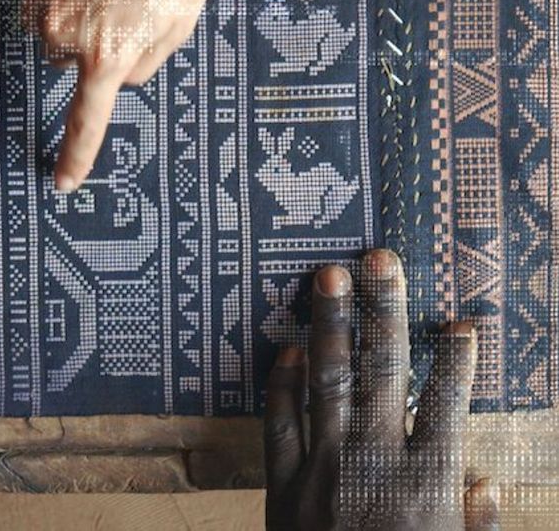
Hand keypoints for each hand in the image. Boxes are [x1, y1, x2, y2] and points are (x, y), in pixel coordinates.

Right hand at [23, 0, 237, 191]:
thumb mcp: (181, 21)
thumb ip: (145, 61)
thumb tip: (119, 74)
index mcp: (106, 52)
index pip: (85, 120)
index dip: (74, 155)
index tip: (63, 180)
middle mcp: (64, 27)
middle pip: (66, 57)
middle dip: (89, 43)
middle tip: (122, 7)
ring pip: (49, 17)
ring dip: (74, 7)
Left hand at [264, 249, 500, 529]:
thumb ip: (471, 524)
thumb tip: (482, 484)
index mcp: (425, 482)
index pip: (447, 405)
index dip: (456, 361)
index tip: (461, 322)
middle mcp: (373, 461)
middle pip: (382, 371)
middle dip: (382, 311)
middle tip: (377, 258)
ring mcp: (322, 466)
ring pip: (326, 382)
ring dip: (327, 326)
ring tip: (325, 276)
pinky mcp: (282, 482)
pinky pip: (279, 423)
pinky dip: (280, 385)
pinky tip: (284, 349)